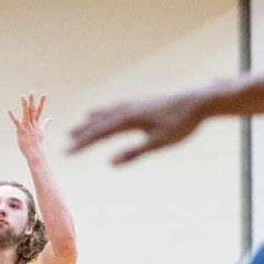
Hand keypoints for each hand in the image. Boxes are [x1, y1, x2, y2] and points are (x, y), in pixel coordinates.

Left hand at [7, 93, 48, 157]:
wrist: (34, 152)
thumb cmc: (37, 142)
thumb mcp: (43, 132)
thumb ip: (46, 124)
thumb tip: (51, 118)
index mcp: (36, 123)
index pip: (39, 110)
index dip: (42, 102)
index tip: (44, 94)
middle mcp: (32, 123)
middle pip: (32, 110)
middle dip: (32, 101)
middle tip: (31, 92)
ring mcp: (26, 126)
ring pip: (26, 113)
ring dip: (24, 105)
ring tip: (22, 96)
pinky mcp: (21, 130)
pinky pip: (16, 122)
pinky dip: (13, 116)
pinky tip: (9, 110)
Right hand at [69, 89, 211, 164]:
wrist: (199, 100)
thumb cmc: (181, 124)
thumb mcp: (158, 143)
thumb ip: (133, 153)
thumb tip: (110, 163)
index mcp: (128, 120)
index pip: (99, 134)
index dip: (82, 145)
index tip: (66, 153)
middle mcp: (127, 109)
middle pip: (99, 123)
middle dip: (82, 133)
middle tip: (64, 142)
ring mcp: (133, 103)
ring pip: (105, 113)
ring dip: (90, 122)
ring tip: (76, 127)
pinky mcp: (141, 101)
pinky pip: (115, 107)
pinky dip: (104, 111)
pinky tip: (103, 111)